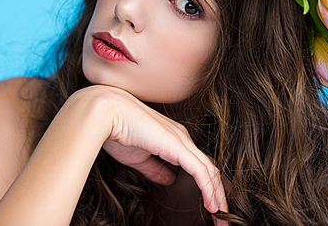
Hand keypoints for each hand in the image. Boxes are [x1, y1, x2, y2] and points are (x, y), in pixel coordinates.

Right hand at [77, 85, 229, 224]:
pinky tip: (212, 206)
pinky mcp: (177, 146)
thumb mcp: (140, 157)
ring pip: (209, 171)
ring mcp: (182, 140)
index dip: (208, 187)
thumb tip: (169, 179)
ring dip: (218, 197)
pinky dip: (209, 190)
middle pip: (209, 169)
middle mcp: (182, 138)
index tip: (211, 208)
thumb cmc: (116, 130)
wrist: (105, 113)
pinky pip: (200, 171)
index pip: (199, 165)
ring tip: (221, 219)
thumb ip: (156, 168)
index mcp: (174, 139)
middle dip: (218, 195)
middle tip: (222, 220)